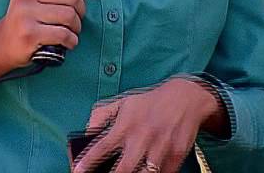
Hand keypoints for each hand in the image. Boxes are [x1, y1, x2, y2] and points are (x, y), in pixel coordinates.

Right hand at [0, 0, 104, 70]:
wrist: (4, 42)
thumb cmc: (29, 16)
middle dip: (80, 11)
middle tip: (74, 18)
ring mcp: (25, 12)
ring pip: (70, 16)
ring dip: (76, 27)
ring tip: (69, 30)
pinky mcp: (29, 33)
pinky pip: (63, 34)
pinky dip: (71, 40)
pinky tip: (66, 41)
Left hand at [73, 78, 217, 172]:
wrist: (186, 98)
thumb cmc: (149, 103)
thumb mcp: (123, 102)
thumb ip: (100, 115)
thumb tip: (86, 132)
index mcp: (126, 125)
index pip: (102, 147)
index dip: (87, 162)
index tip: (77, 171)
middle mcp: (142, 138)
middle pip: (123, 169)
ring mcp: (160, 148)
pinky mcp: (176, 156)